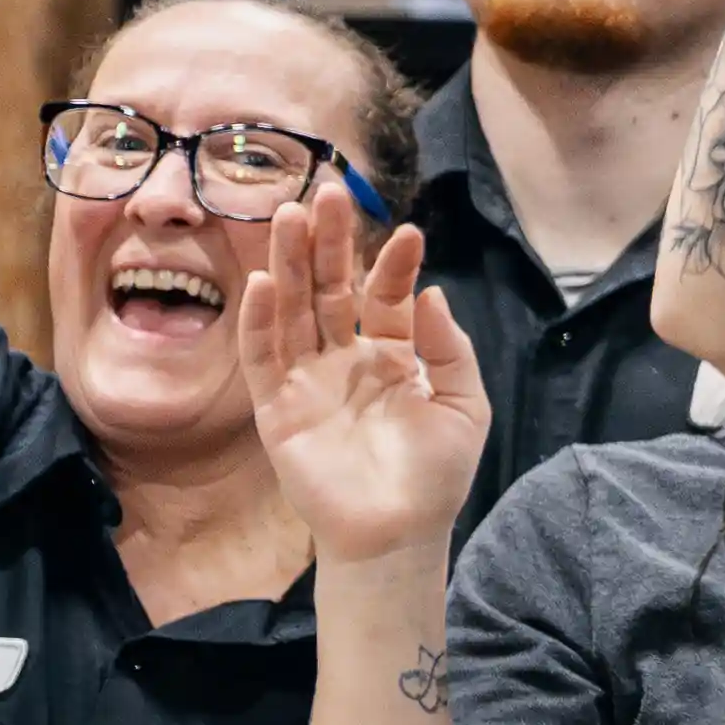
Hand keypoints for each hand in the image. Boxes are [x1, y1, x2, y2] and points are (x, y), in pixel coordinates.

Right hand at [234, 189, 486, 569]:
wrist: (398, 533)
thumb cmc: (435, 474)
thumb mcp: (462, 406)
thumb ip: (449, 349)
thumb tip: (431, 292)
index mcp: (392, 355)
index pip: (386, 296)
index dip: (394, 265)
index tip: (407, 232)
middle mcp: (345, 358)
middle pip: (331, 288)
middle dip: (329, 241)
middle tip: (326, 190)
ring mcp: (308, 378)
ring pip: (294, 309)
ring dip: (290, 262)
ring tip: (289, 213)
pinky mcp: (277, 406)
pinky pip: (265, 356)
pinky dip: (262, 318)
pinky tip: (265, 280)